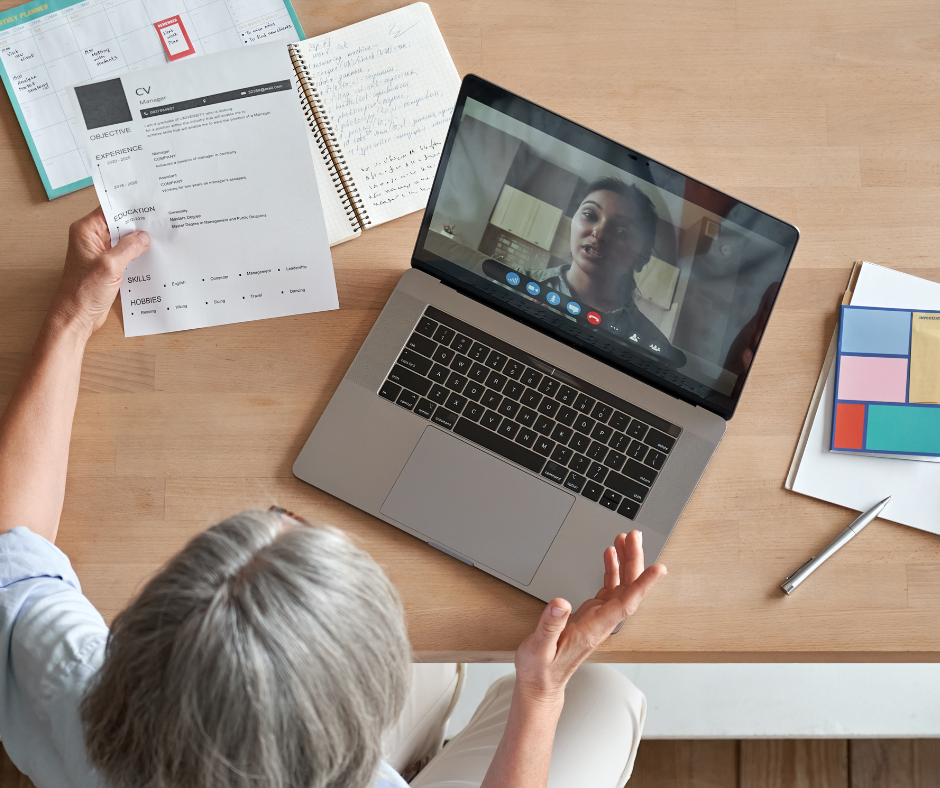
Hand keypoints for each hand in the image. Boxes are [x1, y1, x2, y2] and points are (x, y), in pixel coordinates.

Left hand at [51, 207, 150, 338]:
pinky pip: (126, 254)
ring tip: (159, 239)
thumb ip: (129, 248)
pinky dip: (137, 255)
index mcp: (86, 231)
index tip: (150, 207)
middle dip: (138, 225)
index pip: (110, 210)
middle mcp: (92, 238)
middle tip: (160, 223)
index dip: (130, 208)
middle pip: (119, 224)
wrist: (77, 316)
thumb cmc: (82, 292)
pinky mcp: (108, 266)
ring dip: (139, 242)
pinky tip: (150, 256)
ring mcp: (100, 252)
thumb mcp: (110, 265)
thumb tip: (144, 237)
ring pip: (124, 240)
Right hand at [513, 531, 665, 708]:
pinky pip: (609, 588)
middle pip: (627, 589)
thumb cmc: (540, 670)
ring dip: (626, 562)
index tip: (659, 568)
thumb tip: (560, 603)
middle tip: (634, 536)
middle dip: (634, 561)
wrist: (542, 684)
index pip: (625, 604)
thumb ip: (550, 626)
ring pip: (621, 586)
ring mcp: (598, 618)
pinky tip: (610, 555)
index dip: (643, 585)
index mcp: (593, 630)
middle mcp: (601, 622)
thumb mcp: (538, 649)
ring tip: (625, 538)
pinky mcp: (592, 614)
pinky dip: (612, 569)